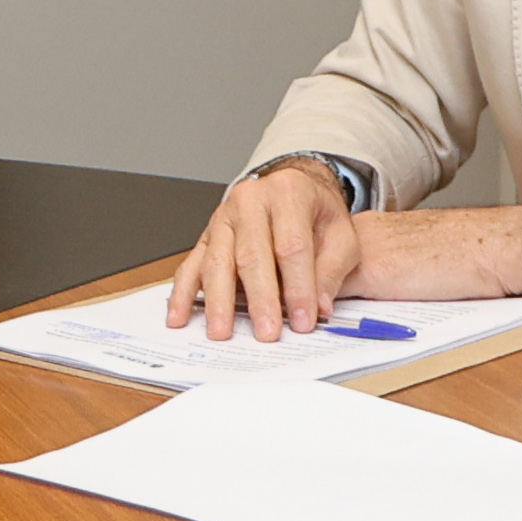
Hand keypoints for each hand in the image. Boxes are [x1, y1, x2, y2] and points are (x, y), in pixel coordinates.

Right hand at [171, 160, 363, 339]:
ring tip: (222, 331)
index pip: (291, 246)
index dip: (298, 287)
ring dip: (218, 301)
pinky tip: (180, 316)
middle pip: (251, 254)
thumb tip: (318, 307)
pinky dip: (183, 293)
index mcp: (288, 193)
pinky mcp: (207, 235)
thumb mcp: (341, 234)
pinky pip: (191, 265)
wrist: (294, 189)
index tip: (302, 320)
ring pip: (217, 261)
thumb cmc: (316, 212)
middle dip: (259, 298)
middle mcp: (251, 201)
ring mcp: (224, 217)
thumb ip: (331, 271)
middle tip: (266, 331)